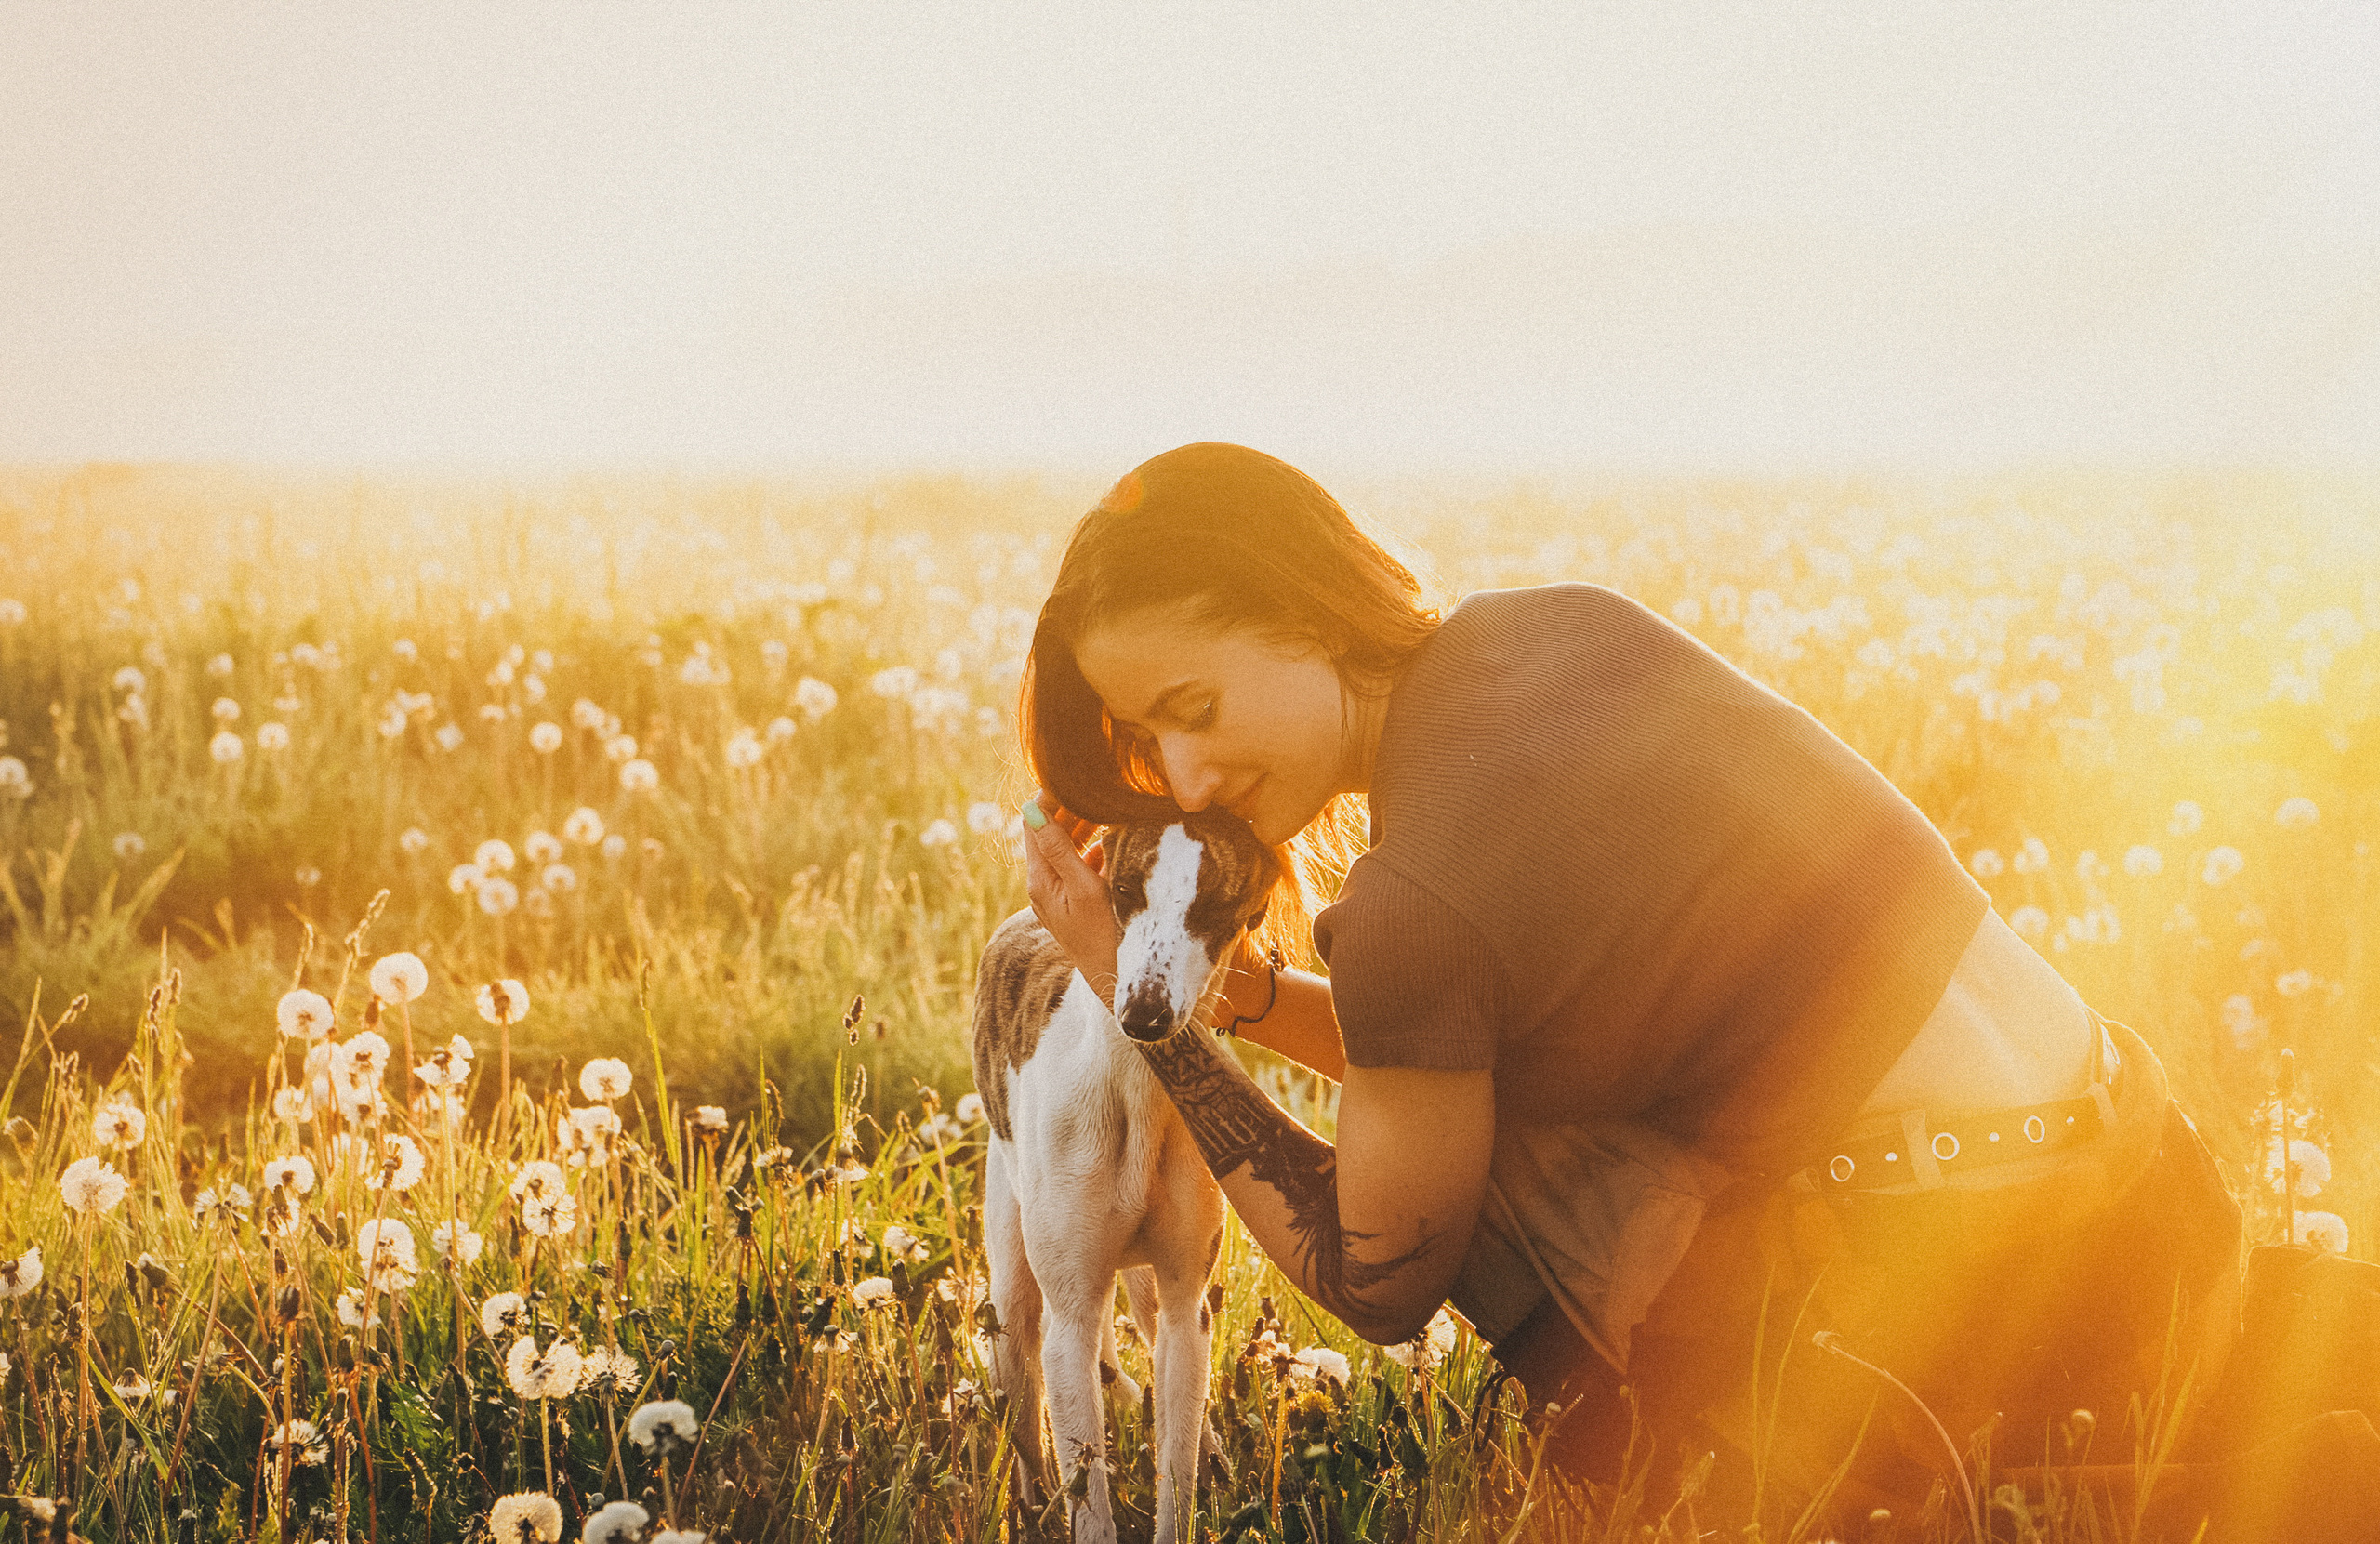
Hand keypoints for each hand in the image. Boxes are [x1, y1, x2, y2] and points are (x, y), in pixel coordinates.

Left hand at [1020, 789, 1118, 993]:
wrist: (1115, 982)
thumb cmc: (1105, 936)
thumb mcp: (1084, 889)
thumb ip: (1060, 849)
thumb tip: (1030, 809)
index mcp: (1040, 879)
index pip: (1034, 823)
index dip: (1051, 797)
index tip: (1077, 778)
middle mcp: (1042, 885)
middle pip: (1047, 833)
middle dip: (1069, 809)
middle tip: (1099, 790)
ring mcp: (1057, 895)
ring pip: (1064, 848)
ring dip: (1082, 827)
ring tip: (1108, 809)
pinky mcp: (1073, 902)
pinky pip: (1077, 865)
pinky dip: (1092, 849)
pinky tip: (1113, 842)